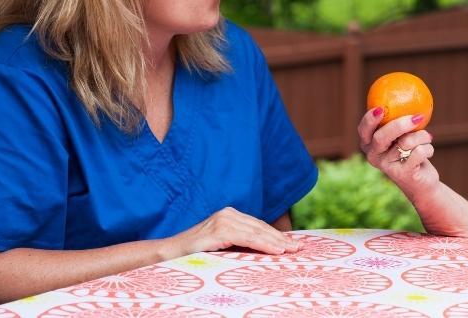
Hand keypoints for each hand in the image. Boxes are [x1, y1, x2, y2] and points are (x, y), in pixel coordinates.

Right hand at [162, 207, 299, 258]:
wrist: (168, 253)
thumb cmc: (195, 253)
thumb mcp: (222, 246)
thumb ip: (239, 244)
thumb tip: (264, 251)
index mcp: (230, 216)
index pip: (259, 226)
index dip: (277, 235)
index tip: (293, 244)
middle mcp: (228, 214)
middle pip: (261, 227)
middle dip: (281, 239)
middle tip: (299, 248)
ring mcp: (223, 220)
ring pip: (257, 232)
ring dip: (277, 242)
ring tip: (292, 250)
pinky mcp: (218, 230)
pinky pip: (246, 238)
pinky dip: (263, 244)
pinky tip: (275, 250)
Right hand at [358, 107, 437, 200]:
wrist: (421, 182)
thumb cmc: (411, 151)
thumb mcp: (403, 136)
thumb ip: (399, 120)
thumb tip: (409, 94)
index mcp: (369, 144)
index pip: (364, 130)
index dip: (369, 120)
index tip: (380, 109)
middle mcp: (374, 156)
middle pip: (382, 136)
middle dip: (400, 124)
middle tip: (417, 117)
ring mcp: (387, 167)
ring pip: (406, 142)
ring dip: (423, 136)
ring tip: (427, 138)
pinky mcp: (402, 175)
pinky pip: (419, 152)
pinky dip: (429, 149)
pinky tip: (428, 152)